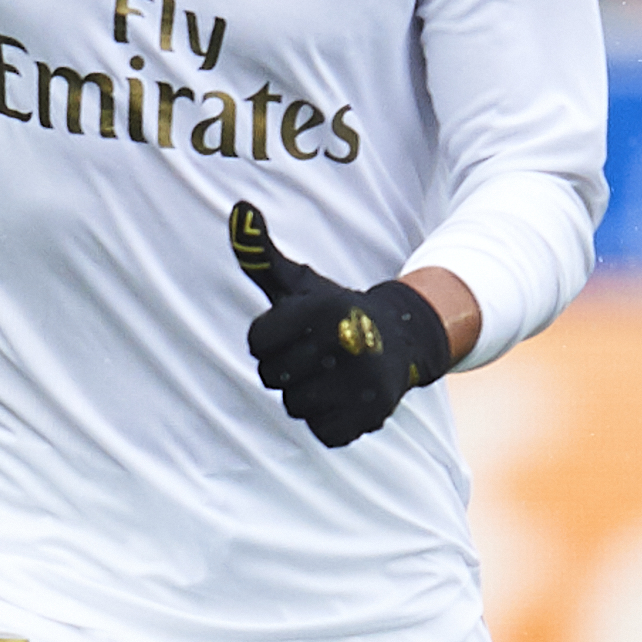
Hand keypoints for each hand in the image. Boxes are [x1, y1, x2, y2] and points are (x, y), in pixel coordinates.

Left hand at [229, 202, 448, 448]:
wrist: (402, 338)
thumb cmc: (334, 312)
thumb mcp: (299, 283)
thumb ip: (261, 254)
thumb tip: (239, 209)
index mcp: (322, 309)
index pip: (255, 342)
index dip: (268, 338)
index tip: (295, 330)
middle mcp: (345, 342)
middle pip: (271, 377)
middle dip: (286, 368)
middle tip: (315, 354)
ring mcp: (361, 382)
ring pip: (294, 406)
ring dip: (307, 395)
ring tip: (332, 375)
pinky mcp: (372, 415)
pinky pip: (322, 431)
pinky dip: (330, 421)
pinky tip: (346, 398)